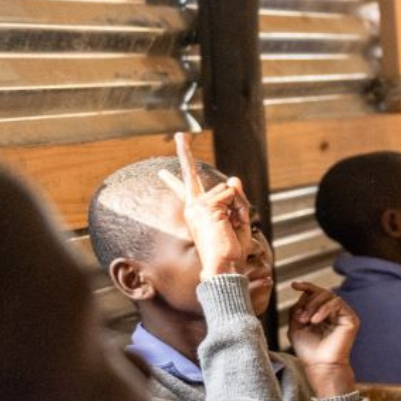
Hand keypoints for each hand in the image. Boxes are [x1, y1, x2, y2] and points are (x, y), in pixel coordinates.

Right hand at [156, 132, 250, 276]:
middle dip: (183, 152)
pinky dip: (239, 208)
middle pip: (190, 173)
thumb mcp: (239, 219)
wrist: (224, 264)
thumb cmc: (231, 247)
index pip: (184, 189)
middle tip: (179, 135)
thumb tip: (233, 179)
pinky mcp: (205, 206)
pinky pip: (232, 195)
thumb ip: (237, 198)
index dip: (174, 179)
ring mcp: (196, 205)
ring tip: (231, 226)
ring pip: (229, 189)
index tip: (161, 171)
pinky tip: (230, 223)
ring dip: (240, 207)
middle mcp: (193, 206)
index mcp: (198, 210)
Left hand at [286, 282, 358, 397]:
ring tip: (307, 320)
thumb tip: (302, 296)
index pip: (315, 294)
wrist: (320, 365)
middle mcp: (334, 312)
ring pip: (329, 296)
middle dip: (308, 301)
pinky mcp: (350, 318)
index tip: (294, 285)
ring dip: (314, 305)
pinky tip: (316, 320)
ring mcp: (343, 314)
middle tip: (301, 317)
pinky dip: (324, 309)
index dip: (306, 286)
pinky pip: (337, 303)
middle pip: (321, 292)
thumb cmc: (308, 350)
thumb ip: (297, 310)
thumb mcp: (295, 327)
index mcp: (321, 313)